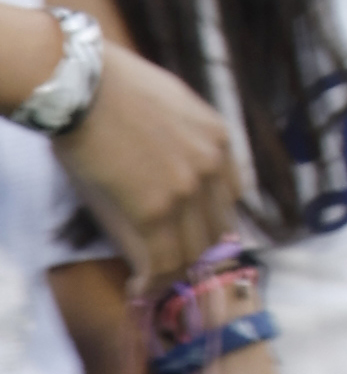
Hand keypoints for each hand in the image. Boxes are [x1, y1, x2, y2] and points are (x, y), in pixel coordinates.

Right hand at [51, 50, 244, 294]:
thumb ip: (186, 140)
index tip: (193, 233)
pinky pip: (164, 260)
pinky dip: (154, 281)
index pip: (232, 196)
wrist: (87, 86)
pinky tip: (139, 288)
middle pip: (217, 228)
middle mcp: (213, 168)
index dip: (212, 220)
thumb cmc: (117, 89)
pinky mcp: (154, 211)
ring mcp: (187, 192)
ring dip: (175, 271)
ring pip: (193, 250)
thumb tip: (172, 171)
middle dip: (195, 251)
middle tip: (171, 264)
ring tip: (154, 282)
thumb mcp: (174, 107)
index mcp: (221, 140)